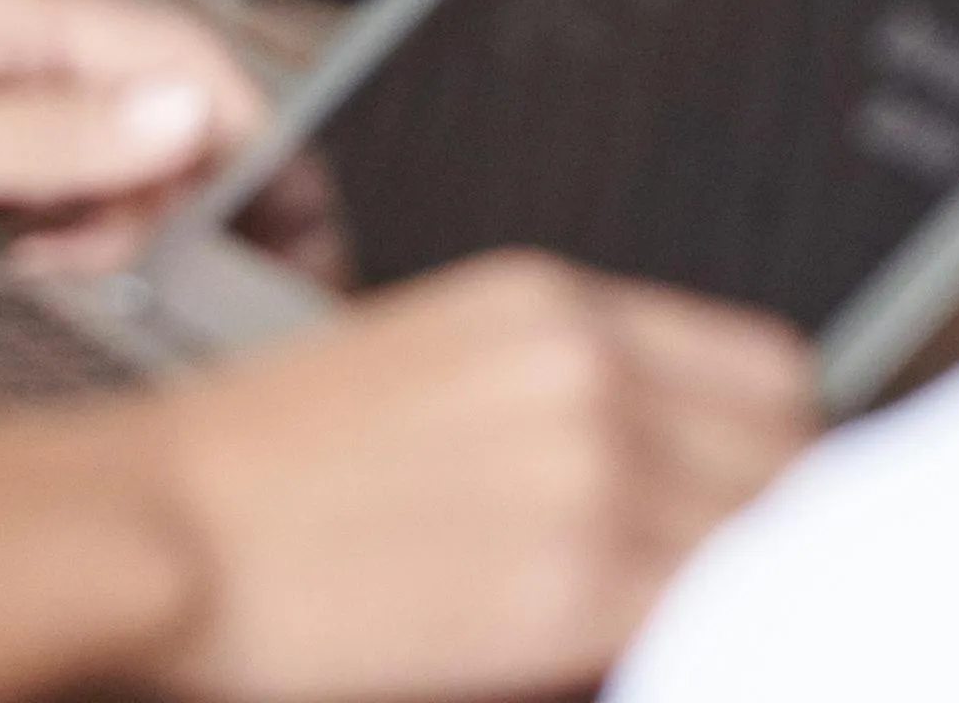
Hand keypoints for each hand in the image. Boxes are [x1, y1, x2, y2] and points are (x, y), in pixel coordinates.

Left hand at [0, 0, 263, 261]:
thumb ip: (56, 141)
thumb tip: (189, 115)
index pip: (176, 54)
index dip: (243, 141)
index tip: (284, 226)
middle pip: (151, 94)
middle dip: (177, 188)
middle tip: (163, 273)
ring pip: (102, 136)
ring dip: (115, 212)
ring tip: (73, 273)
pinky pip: (44, 164)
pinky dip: (64, 220)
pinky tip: (35, 262)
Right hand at [134, 255, 819, 701]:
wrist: (163, 525)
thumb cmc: (259, 467)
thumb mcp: (430, 368)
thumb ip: (563, 397)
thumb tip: (667, 471)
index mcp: (555, 306)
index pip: (771, 373)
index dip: (771, 455)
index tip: (753, 508)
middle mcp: (593, 372)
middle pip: (795, 453)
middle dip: (773, 524)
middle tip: (721, 583)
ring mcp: (595, 476)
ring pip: (773, 541)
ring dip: (744, 589)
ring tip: (671, 621)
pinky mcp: (575, 586)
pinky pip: (712, 617)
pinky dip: (699, 639)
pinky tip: (629, 651)